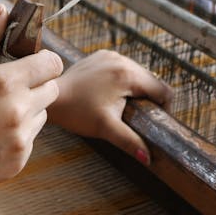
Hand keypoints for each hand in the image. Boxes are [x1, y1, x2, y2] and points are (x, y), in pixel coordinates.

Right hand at [0, 5, 63, 199]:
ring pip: (42, 115)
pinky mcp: (20, 161)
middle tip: (5, 92)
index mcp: (5, 82)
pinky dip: (16, 136)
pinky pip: (29, 139)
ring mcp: (21, 138)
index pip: (52, 63)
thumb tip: (3, 10)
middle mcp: (19, 109)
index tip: (29, 64)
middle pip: (51, 89)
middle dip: (35, 86)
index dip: (43, 61)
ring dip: (27, 111)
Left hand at [48, 50, 172, 164]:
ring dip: (137, 89)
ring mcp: (110, 55)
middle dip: (150, 99)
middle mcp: (122, 60)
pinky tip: (111, 94)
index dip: (164, 108)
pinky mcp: (101, 56)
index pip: (162, 90)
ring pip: (138, 73)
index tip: (154, 121)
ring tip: (124, 106)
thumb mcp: (106, 128)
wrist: (51, 98)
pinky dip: (123, 80)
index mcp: (128, 75)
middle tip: (138, 117)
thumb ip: (130, 141)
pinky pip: (122, 68)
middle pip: (151, 80)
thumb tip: (148, 159)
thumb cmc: (76, 112)